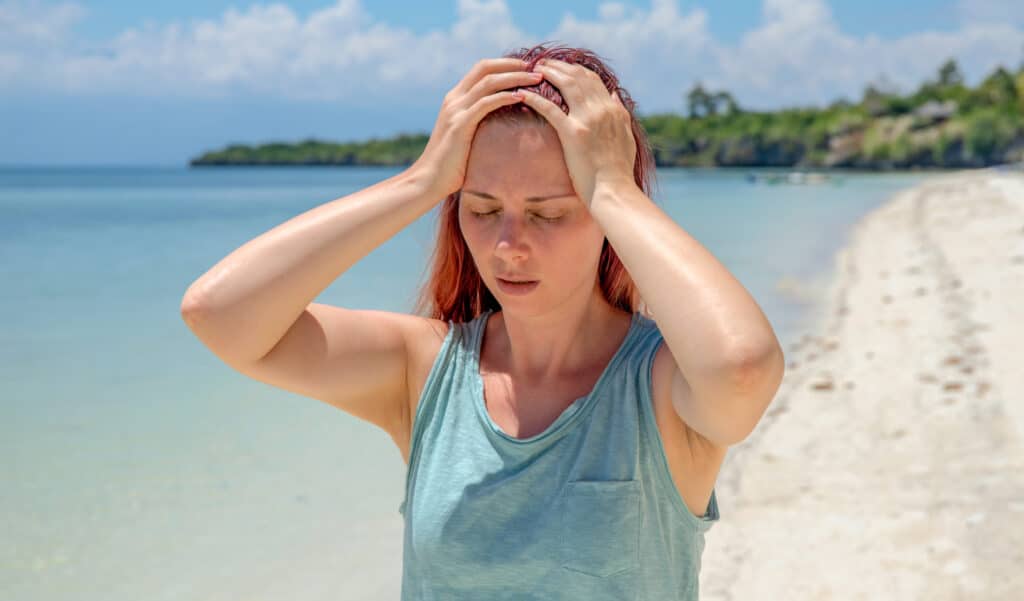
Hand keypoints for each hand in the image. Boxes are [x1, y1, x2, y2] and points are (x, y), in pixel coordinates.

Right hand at [408, 58, 538, 198]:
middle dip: (513, 65)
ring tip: (536, 79)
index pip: (481, 69)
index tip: (528, 68)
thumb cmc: (450, 164)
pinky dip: (505, 97)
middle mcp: (454, 99)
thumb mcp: (465, 136)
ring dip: (515, 77)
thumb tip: (501, 123)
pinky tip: (522, 97)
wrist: (428, 179)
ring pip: (489, 82)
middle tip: (537, 68)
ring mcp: (456, 110)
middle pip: (485, 68)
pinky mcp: (460, 124)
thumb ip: (478, 123)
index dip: (505, 64)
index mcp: (455, 98)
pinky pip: (486, 103)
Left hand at [517, 58, 637, 207]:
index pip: (592, 79)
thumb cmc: (619, 170)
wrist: (614, 190)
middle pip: (577, 76)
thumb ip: (620, 112)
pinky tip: (521, 93)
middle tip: (541, 63)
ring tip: (531, 70)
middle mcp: (601, 109)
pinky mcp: (572, 133)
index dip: (574, 70)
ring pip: (565, 84)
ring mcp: (587, 120)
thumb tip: (613, 93)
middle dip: (557, 66)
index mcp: (613, 110)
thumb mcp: (626, 136)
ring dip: (547, 73)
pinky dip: (534, 98)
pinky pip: (550, 108)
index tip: (560, 67)